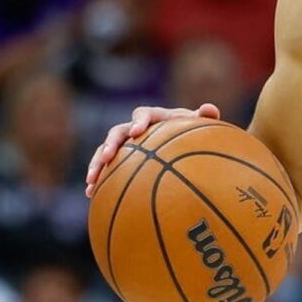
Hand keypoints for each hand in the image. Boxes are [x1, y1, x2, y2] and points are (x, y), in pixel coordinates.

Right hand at [84, 103, 219, 196]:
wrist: (183, 143)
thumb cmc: (192, 133)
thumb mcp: (199, 126)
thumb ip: (204, 117)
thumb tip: (210, 108)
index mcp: (155, 117)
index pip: (144, 114)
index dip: (139, 121)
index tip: (137, 132)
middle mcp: (135, 128)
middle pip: (117, 132)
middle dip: (111, 144)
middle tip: (108, 156)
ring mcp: (126, 144)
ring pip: (105, 150)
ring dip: (97, 163)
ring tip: (91, 179)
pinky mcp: (120, 159)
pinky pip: (105, 168)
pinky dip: (98, 179)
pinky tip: (91, 194)